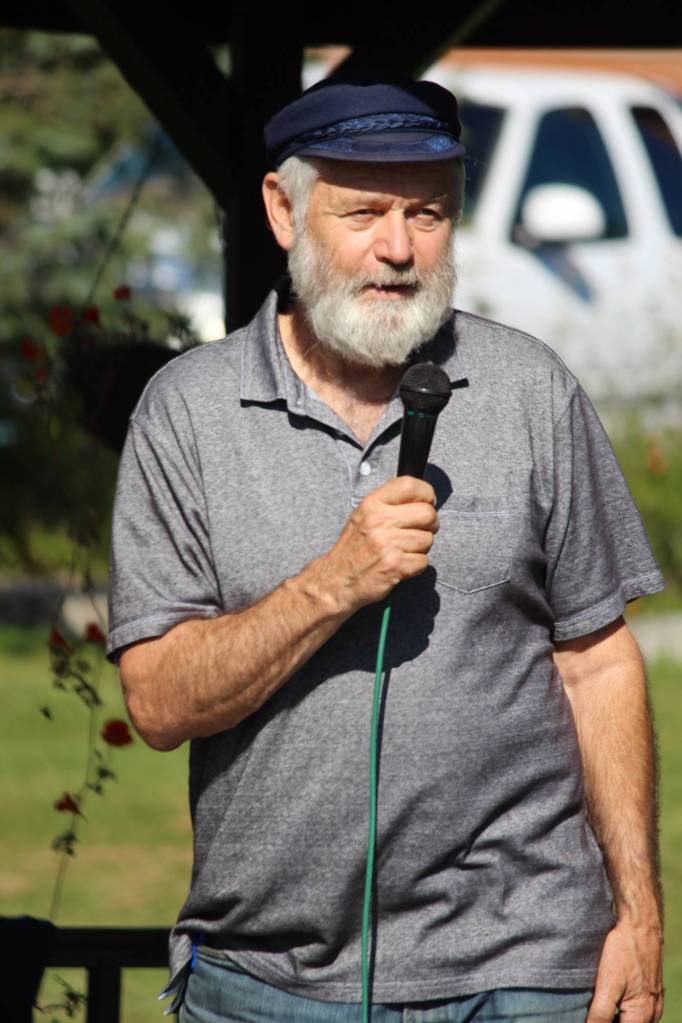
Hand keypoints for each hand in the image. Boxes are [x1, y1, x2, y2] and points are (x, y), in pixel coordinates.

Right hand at [316, 475, 437, 612]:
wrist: (336, 580)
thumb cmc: (353, 548)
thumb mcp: (363, 516)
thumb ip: (389, 504)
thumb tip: (422, 499)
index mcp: (372, 504)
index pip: (409, 485)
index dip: (426, 494)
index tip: (426, 503)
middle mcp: (379, 520)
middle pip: (427, 514)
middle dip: (430, 525)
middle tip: (419, 531)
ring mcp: (387, 543)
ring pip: (428, 539)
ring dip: (420, 548)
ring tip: (402, 551)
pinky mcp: (394, 565)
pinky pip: (423, 561)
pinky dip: (415, 566)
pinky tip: (400, 565)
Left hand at [586, 919, 662, 1021]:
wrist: (640, 924)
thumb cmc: (624, 951)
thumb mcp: (607, 984)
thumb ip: (600, 1014)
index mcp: (642, 1015)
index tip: (590, 1018)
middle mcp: (652, 1013)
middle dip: (610, 1022)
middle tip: (591, 1012)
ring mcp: (654, 1002)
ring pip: (634, 1021)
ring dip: (617, 1018)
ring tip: (597, 1007)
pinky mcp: (652, 991)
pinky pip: (638, 1011)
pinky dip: (624, 1011)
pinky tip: (610, 1000)